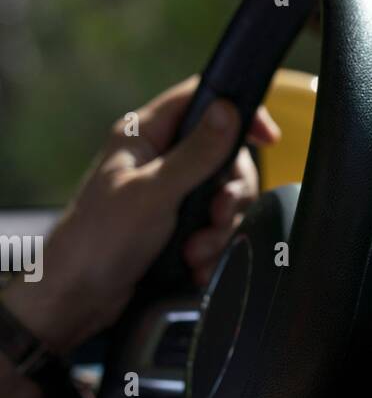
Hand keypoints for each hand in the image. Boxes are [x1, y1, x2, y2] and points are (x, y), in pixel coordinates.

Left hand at [2, 76, 279, 351]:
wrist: (76, 297)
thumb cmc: (99, 240)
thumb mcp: (154, 192)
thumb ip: (195, 153)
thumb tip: (229, 111)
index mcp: (145, 135)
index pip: (202, 100)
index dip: (239, 113)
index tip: (268, 138)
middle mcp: (159, 160)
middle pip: (224, 158)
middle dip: (229, 196)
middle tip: (215, 218)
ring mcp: (168, 195)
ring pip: (222, 199)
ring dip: (218, 231)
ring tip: (195, 253)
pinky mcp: (174, 228)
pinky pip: (211, 230)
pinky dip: (211, 250)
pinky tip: (195, 266)